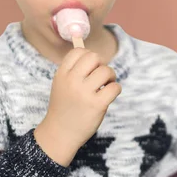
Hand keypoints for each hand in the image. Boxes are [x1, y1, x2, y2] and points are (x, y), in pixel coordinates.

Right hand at [34, 48, 121, 165]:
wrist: (60, 134)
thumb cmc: (64, 106)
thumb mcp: (62, 84)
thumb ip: (73, 68)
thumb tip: (84, 43)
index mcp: (62, 74)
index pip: (78, 51)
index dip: (88, 57)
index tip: (89, 68)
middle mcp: (72, 81)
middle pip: (94, 57)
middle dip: (101, 64)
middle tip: (99, 77)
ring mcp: (84, 93)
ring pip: (106, 71)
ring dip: (110, 77)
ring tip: (105, 86)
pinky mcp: (97, 105)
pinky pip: (115, 87)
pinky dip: (115, 89)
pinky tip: (108, 96)